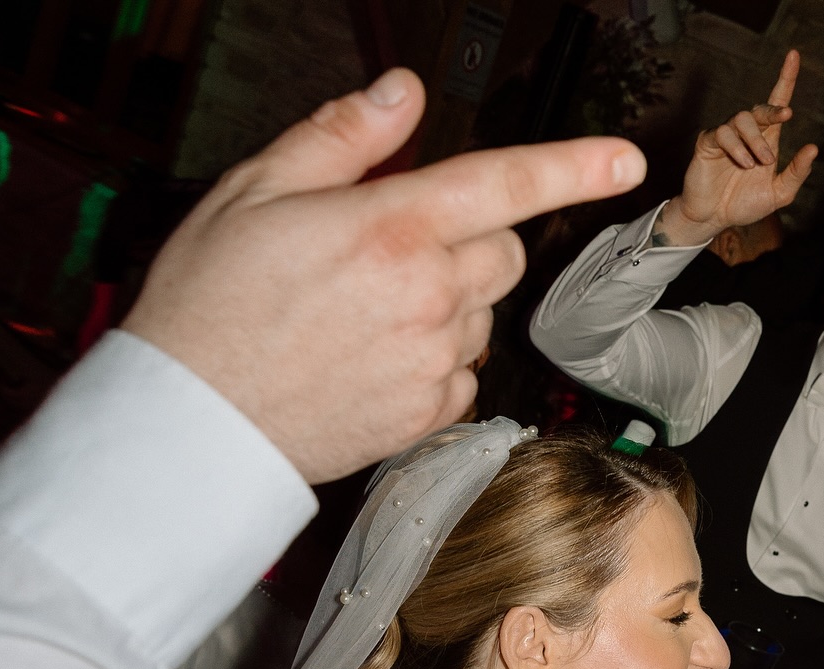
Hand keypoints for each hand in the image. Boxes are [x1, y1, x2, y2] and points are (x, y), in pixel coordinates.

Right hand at [122, 68, 645, 482]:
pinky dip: (440, 360)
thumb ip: (344, 136)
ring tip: (373, 311)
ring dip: (453, 302)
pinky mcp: (429, 414)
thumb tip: (402, 95)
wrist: (199, 420)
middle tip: (404, 245)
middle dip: (475, 238)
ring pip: (486, 314)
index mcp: (392, 229)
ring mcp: (434, 362)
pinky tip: (380, 357)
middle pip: (505, 252)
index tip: (624, 161)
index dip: (575, 166)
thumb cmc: (213, 304)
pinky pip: (467, 373)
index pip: (506, 184)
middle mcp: (427, 297)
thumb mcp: (258, 190)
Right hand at [657, 49, 816, 248]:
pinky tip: (743, 164)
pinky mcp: (708, 142)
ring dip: (756, 140)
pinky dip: (737, 149)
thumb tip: (813, 148)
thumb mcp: (778, 195)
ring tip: (758, 165)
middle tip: (786, 121)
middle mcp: (747, 133)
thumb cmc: (744, 205)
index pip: (777, 103)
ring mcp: (726, 136)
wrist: (714, 219)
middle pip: (761, 108)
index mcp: (766, 140)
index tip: (794, 55)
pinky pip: (724, 134)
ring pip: (743, 118)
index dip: (785, 79)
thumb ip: (796, 174)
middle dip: (774, 111)